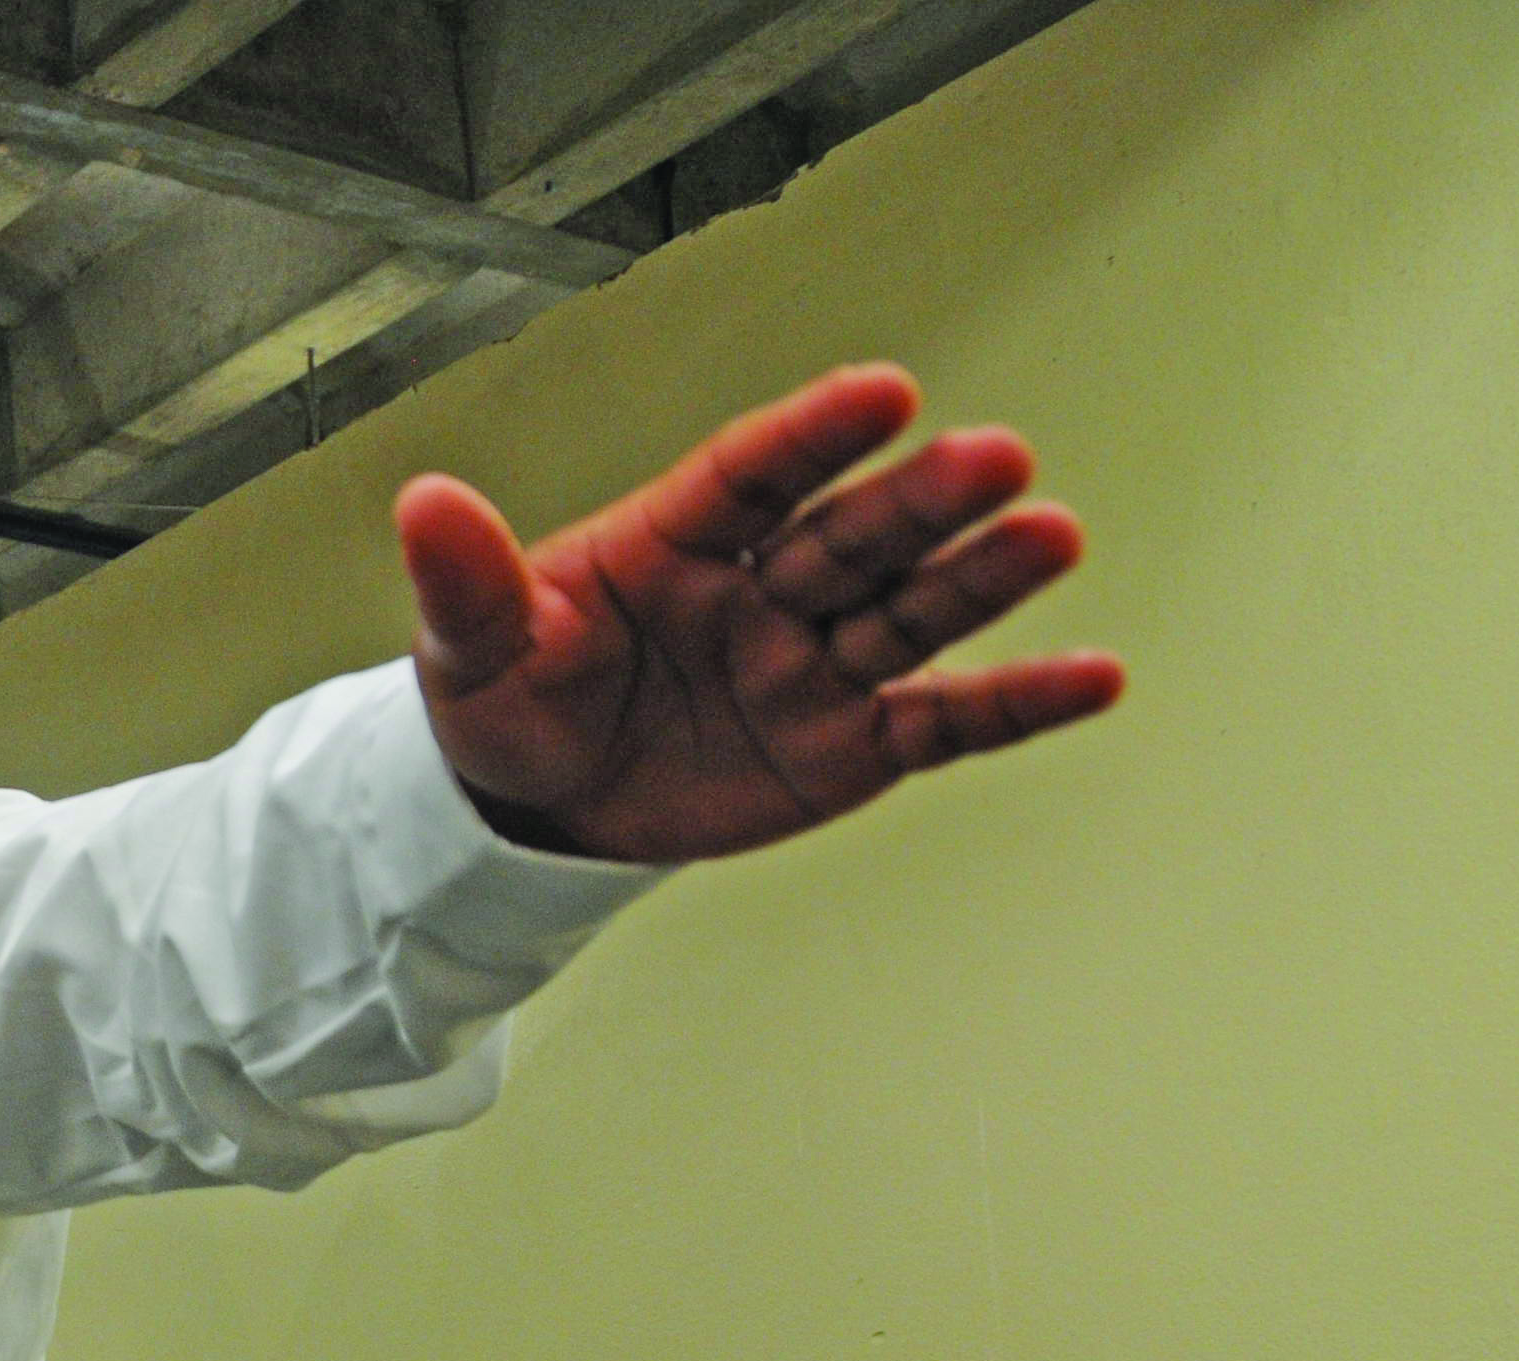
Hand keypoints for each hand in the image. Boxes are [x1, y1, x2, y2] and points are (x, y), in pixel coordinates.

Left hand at [401, 362, 1122, 862]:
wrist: (529, 811)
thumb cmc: (506, 703)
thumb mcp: (467, 651)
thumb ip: (464, 583)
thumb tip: (422, 501)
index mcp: (675, 538)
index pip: (751, 475)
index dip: (813, 434)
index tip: (880, 390)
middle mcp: (763, 588)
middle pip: (849, 536)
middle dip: (919, 501)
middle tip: (996, 458)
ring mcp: (813, 665)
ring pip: (907, 615)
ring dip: (981, 578)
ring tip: (1052, 534)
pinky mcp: (848, 747)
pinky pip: (940, 723)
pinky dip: (1015, 704)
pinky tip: (1097, 676)